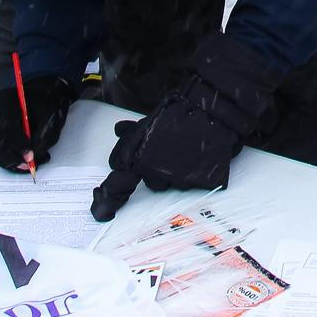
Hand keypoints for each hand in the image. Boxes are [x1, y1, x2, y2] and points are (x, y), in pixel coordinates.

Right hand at [0, 74, 75, 172]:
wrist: (35, 97)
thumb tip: (33, 152)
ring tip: (27, 166)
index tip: (30, 155)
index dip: (19, 144)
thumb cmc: (42, 102)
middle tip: (29, 164)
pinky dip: (6, 162)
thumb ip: (43, 132)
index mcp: (4, 99)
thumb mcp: (49, 112)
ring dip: (10, 162)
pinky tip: (20, 163)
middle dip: (13, 157)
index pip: (6, 125)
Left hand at [90, 32, 282, 220]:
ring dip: (177, 173)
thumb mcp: (154, 119)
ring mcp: (176, 177)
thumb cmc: (183, 111)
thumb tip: (119, 130)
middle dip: (158, 171)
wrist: (213, 109)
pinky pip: (191, 184)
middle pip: (151, 183)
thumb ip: (135, 131)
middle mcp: (153, 170)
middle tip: (170, 151)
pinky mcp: (196, 182)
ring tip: (187, 152)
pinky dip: (195, 174)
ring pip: (172, 184)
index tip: (104, 206)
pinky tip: (198, 158)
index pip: (118, 182)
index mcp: (138, 155)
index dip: (112, 192)